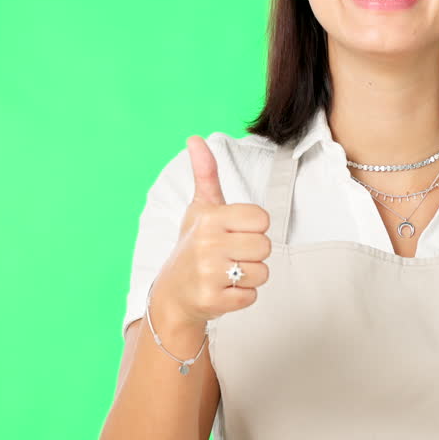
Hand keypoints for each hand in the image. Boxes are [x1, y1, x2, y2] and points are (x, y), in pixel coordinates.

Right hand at [151, 135, 273, 326]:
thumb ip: (206, 174)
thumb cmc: (193, 246)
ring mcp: (208, 274)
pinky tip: (223, 290)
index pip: (262, 219)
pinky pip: (252, 296)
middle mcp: (207, 244)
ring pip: (262, 273)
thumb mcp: (199, 208)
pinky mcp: (213, 300)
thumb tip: (194, 139)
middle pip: (265, 247)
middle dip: (253, 254)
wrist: (173, 293)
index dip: (253, 228)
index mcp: (210, 218)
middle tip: (230, 256)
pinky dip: (242, 296)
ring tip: (227, 273)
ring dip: (249, 276)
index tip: (234, 233)